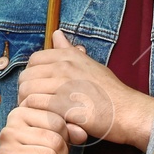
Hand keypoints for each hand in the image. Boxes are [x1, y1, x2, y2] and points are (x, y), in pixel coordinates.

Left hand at [17, 29, 153, 149]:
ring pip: (27, 92)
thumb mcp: (90, 64)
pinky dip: (37, 114)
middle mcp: (64, 66)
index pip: (33, 60)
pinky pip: (36, 106)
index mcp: (68, 56)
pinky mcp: (64, 104)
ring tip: (40, 113)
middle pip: (26, 77)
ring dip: (29, 105)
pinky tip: (46, 119)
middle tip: (36, 105)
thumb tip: (57, 34)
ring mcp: (63, 84)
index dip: (32, 75)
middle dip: (26, 92)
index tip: (39, 88)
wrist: (127, 111)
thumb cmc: (110, 92)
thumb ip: (70, 50)